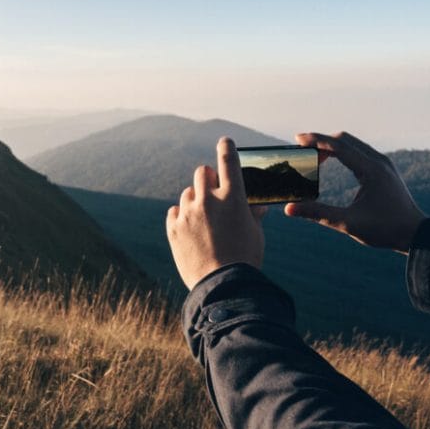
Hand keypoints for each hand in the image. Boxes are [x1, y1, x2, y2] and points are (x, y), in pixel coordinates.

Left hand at [166, 137, 266, 289]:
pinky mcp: (173, 229)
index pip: (228, 160)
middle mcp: (208, 200)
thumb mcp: (255, 233)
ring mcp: (188, 214)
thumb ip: (253, 213)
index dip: (226, 147)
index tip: (224, 142)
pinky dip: (181, 216)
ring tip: (204, 218)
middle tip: (214, 190)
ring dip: (195, 200)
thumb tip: (256, 205)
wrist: (222, 286)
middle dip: (209, 178)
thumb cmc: (245, 258)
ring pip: (187, 193)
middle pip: (202, 173)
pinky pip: (174, 212)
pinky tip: (190, 227)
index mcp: (233, 197)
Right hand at [285, 132, 425, 253]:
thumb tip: (290, 209)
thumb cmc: (385, 230)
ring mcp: (383, 164)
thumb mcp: (348, 223)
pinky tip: (333, 162)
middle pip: (345, 140)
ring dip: (332, 146)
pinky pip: (360, 152)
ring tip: (315, 158)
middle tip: (303, 152)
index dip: (316, 140)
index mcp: (371, 170)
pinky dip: (343, 153)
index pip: (339, 146)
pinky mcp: (384, 169)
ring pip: (353, 144)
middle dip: (322, 142)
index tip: (297, 139)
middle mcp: (378, 161)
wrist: (415, 234)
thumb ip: (318, 213)